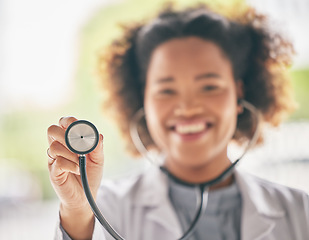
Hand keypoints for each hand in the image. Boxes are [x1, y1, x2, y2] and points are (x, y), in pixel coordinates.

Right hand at [47, 116, 103, 238]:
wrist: (85, 197)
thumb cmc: (90, 175)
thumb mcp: (98, 160)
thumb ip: (97, 147)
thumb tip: (98, 134)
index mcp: (69, 140)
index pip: (62, 123)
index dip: (68, 121)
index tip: (78, 126)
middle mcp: (59, 147)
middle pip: (52, 130)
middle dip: (66, 135)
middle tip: (79, 146)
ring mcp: (54, 159)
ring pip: (54, 146)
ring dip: (71, 153)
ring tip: (81, 162)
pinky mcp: (54, 172)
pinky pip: (58, 162)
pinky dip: (71, 165)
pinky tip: (78, 169)